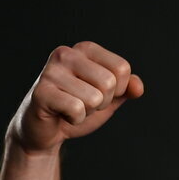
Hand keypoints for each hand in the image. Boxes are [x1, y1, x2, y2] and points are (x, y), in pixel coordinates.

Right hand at [8, 41, 144, 155]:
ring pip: (95, 98)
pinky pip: (77, 109)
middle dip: (102, 102)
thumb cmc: (78, 108)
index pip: (122, 68)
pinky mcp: (41, 92)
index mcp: (85, 49)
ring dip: (87, 111)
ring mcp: (51, 72)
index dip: (118, 90)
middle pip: (110, 83)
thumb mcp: (109, 97)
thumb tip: (138, 87)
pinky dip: (75, 119)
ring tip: (70, 108)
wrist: (46, 130)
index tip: (98, 92)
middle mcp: (66, 54)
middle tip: (83, 103)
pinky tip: (62, 115)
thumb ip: (127, 90)